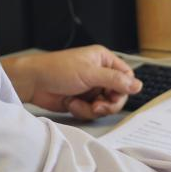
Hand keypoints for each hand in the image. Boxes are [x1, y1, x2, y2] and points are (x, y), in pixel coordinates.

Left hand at [0, 45, 141, 119]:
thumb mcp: (89, 73)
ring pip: (105, 106)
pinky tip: (72, 104)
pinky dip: (83, 111)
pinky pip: (92, 112)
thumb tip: (137, 85)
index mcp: (103, 60)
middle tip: (98, 106)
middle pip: (118, 94)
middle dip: (108, 103)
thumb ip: (115, 80)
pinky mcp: (82, 100)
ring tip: (79, 103)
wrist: (33, 83)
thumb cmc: (56, 69)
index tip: (116, 96)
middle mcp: (99, 74)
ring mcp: (90, 88)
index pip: (126, 76)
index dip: (124, 89)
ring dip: (93, 108)